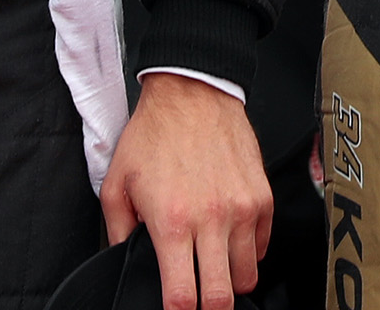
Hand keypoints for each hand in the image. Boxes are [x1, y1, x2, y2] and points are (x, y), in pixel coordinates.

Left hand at [102, 71, 269, 309]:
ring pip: (246, 276)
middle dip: (209, 307)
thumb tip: (127, 258)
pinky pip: (262, 246)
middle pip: (221, 297)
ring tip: (214, 268)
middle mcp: (211, 219)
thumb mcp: (116, 184)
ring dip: (230, 281)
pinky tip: (229, 239)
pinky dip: (248, 252)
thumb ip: (119, 231)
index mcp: (172, 222)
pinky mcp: (262, 196)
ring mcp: (242, 209)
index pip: (182, 296)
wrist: (192, 92)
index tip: (174, 309)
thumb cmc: (154, 134)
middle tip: (198, 299)